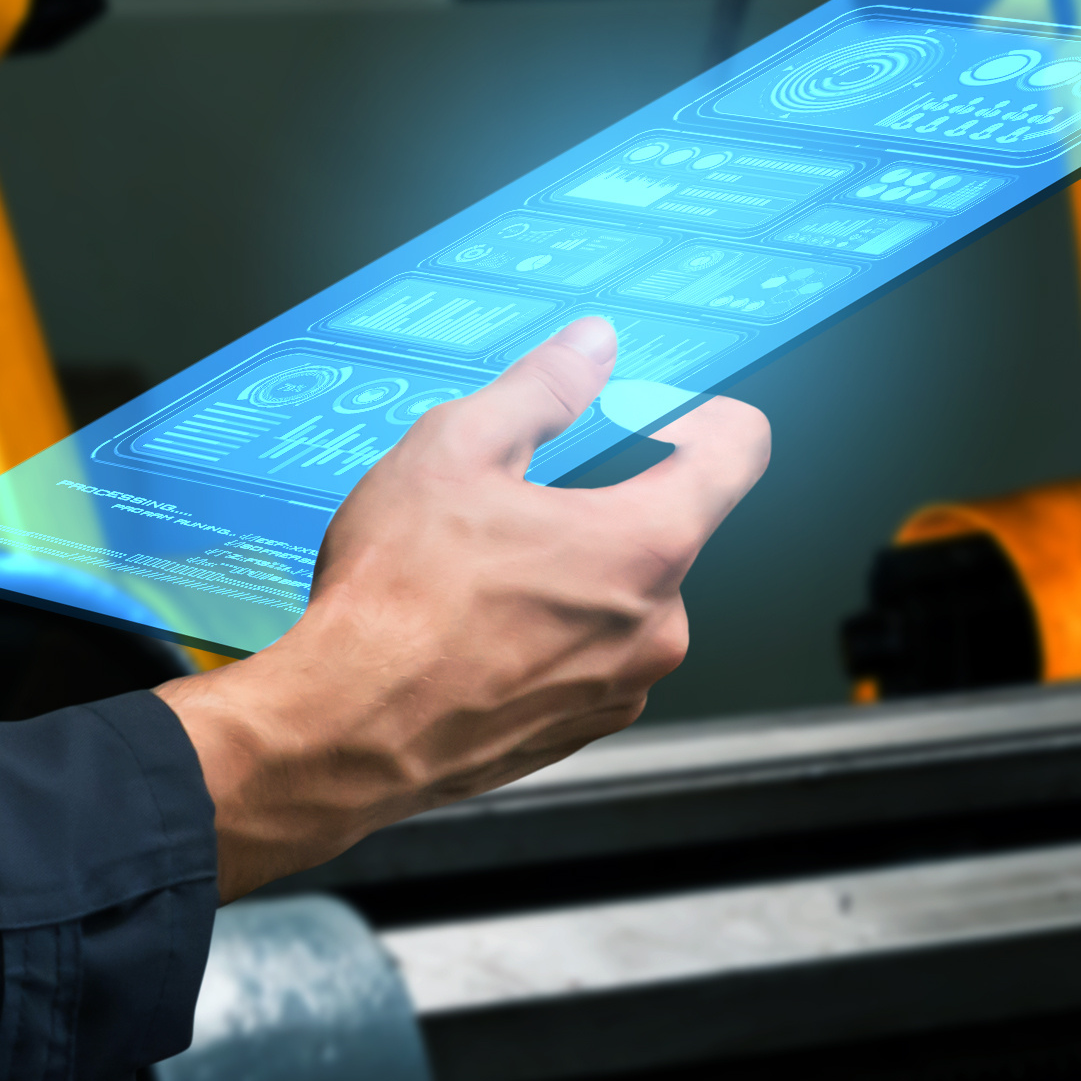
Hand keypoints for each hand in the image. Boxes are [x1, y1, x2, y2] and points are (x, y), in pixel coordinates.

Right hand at [155, 320, 768, 896]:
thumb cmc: (394, 598)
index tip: (650, 407)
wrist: (341, 734)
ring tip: (480, 571)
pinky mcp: (582, 727)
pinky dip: (550, 629)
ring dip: (572, 570)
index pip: (739, 449)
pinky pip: (590, 653)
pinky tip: (477, 625)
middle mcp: (658, 624)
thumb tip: (593, 346)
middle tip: (515, 497)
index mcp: (648, 545)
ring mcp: (623, 685)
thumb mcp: (458, 449)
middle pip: (667, 524)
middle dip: (604, 499)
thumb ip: (543, 388)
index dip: (699, 410)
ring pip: (622, 593)